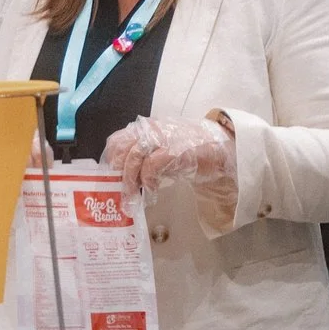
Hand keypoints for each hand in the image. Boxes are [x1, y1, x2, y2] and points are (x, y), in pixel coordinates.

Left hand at [103, 115, 233, 197]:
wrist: (219, 145)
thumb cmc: (188, 149)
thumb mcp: (161, 148)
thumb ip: (143, 156)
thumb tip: (124, 178)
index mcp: (144, 129)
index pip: (116, 141)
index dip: (110, 163)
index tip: (109, 181)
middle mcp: (150, 130)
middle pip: (121, 150)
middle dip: (116, 175)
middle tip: (117, 195)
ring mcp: (163, 138)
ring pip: (133, 158)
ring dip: (129, 183)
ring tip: (132, 201)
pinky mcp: (175, 149)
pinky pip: (152, 165)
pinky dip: (148, 182)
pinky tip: (151, 193)